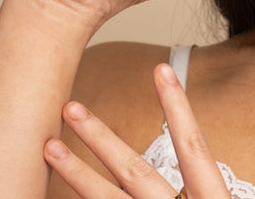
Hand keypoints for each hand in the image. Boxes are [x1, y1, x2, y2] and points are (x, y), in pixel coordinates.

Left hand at [46, 64, 230, 198]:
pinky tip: (52, 192)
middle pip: (135, 172)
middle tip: (71, 107)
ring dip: (76, 172)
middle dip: (101, 138)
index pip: (193, 146)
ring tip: (50, 147)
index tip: (161, 69)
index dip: (177, 106)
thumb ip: (204, 190)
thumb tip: (193, 168)